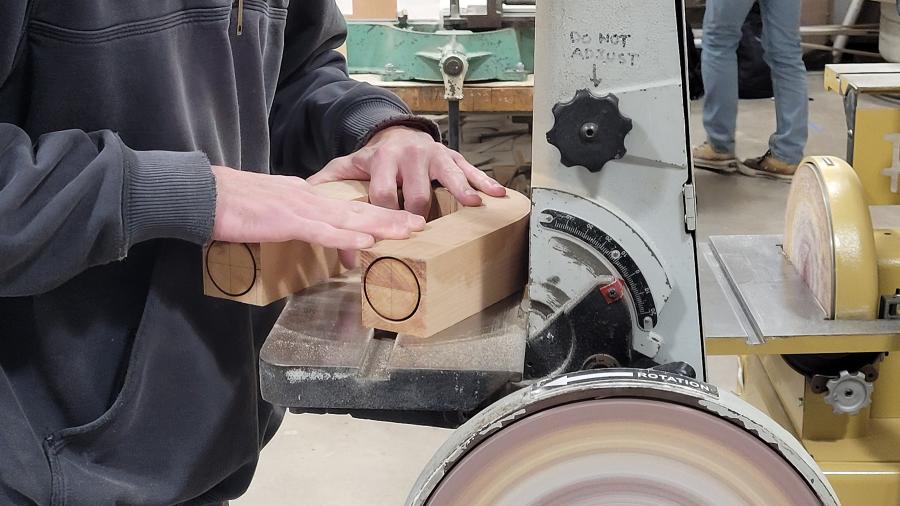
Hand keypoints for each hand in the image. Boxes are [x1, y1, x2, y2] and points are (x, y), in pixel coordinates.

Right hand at [211, 166, 424, 252]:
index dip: (374, 213)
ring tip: (408, 231)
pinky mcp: (287, 222)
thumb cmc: (231, 203)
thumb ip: (288, 213)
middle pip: (358, 209)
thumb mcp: (268, 206)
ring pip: (349, 219)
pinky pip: (323, 232)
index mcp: (304, 196)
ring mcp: (300, 209)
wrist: (205, 194)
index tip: (399, 219)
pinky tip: (367, 243)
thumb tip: (300, 224)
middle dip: (391, 218)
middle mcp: (309, 199)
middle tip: (419, 224)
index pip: (346, 206)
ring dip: (381, 226)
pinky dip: (347, 238)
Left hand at [307, 126, 506, 215]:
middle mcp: (409, 156)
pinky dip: (483, 182)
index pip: (380, 195)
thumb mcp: (348, 166)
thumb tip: (305, 196)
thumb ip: (328, 181)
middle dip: (419, 214)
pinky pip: (470, 169)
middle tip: (423, 234)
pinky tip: (496, 195)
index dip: (378, 221)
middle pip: (416, 192)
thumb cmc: (374, 159)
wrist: (398, 133)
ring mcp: (434, 156)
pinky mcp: (452, 157)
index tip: (376, 244)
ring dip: (460, 191)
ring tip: (471, 206)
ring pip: (447, 176)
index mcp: (382, 161)